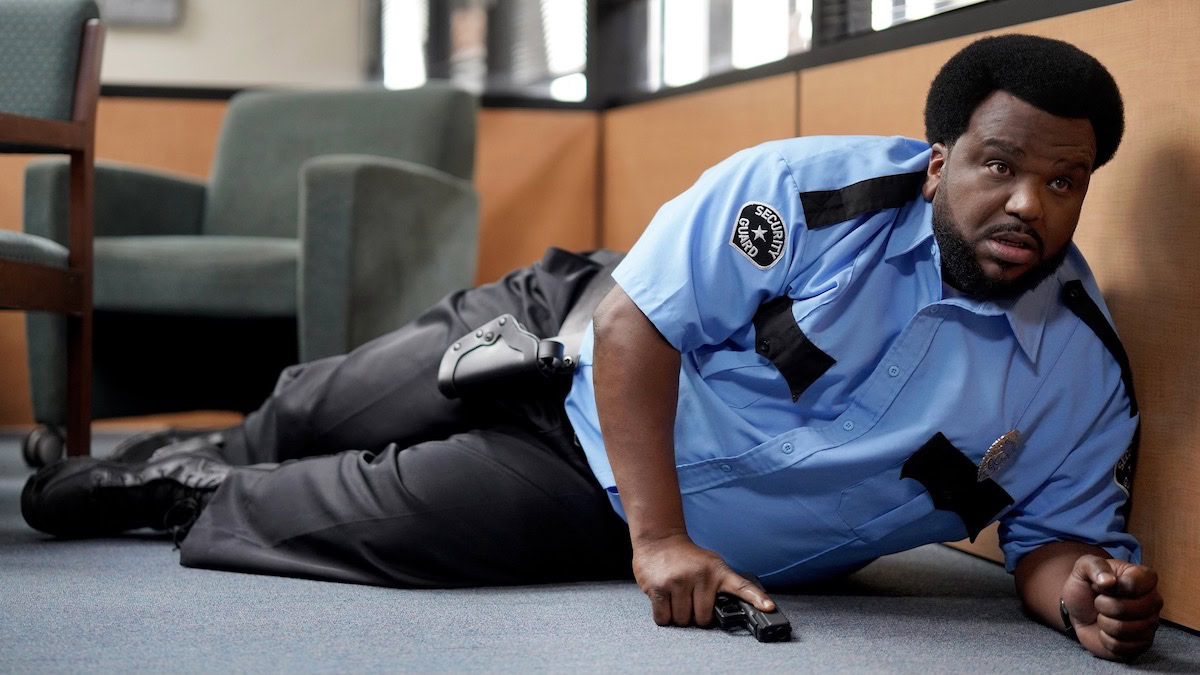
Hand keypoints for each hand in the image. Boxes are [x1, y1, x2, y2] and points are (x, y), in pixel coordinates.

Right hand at [632, 532, 773, 626]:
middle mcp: (700, 575)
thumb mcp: (711, 564)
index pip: (741, 586)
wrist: (659, 540)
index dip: (756, 598)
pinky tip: (665, 600)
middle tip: (690, 601)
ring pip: (682, 620)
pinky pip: (664, 619)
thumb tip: (734, 611)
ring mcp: (679, 582)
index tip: (769, 607)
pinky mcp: (659, 588)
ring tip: (677, 598)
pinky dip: (664, 616)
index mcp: (717, 570)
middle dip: (696, 616)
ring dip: (679, 616)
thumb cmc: (687, 557)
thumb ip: (722, 585)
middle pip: (703, 619)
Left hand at [1062, 555, 1162, 660]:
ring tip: (1103, 616)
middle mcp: (1154, 601)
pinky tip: (1106, 631)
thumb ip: (1095, 566)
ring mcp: (1151, 624)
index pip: (1133, 585)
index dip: (1110, 588)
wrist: (1080, 611)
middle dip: (1103, 606)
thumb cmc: (1086, 587)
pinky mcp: (1143, 644)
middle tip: (1099, 602)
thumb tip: (1109, 581)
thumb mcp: (1083, 567)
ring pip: (1125, 629)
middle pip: (1129, 609)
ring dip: (1104, 623)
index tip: (1101, 585)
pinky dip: (1106, 640)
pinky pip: (1122, 647)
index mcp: (1145, 577)